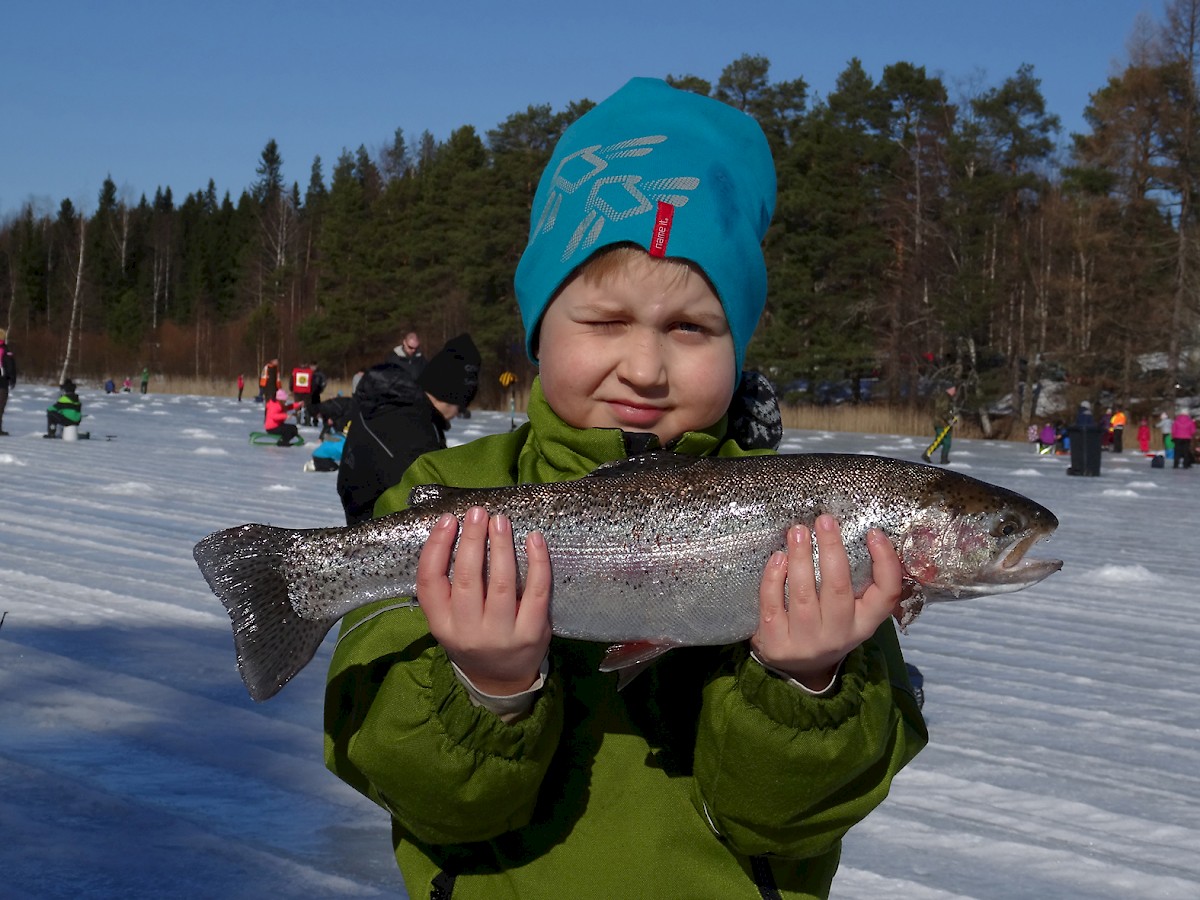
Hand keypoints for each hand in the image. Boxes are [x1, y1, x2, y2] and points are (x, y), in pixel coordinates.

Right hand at [416, 506, 552, 695]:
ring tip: (500, 521)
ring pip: (502, 583)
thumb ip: (447, 588)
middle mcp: (468, 632)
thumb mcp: (448, 621)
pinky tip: (534, 539)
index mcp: (442, 625)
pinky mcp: (532, 633)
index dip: (436, 548)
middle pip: (468, 579)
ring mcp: (502, 634)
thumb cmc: (472, 638)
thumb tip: (455, 532)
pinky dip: (538, 562)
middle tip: (477, 512)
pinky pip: (537, 591)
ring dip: (502, 546)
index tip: (448, 520)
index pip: (430, 582)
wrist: (501, 681)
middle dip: (473, 541)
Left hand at [751, 515, 902, 690]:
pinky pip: (772, 605)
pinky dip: (773, 578)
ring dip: (800, 558)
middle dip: (831, 550)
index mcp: (864, 624)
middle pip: (838, 588)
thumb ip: (854, 584)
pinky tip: (777, 558)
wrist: (798, 670)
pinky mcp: (776, 644)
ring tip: (797, 531)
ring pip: (803, 595)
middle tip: (824, 520)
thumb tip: (846, 533)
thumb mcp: (850, 614)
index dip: (885, 562)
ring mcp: (806, 641)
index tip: (873, 533)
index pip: (886, 595)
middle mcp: (838, 635)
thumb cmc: (827, 626)